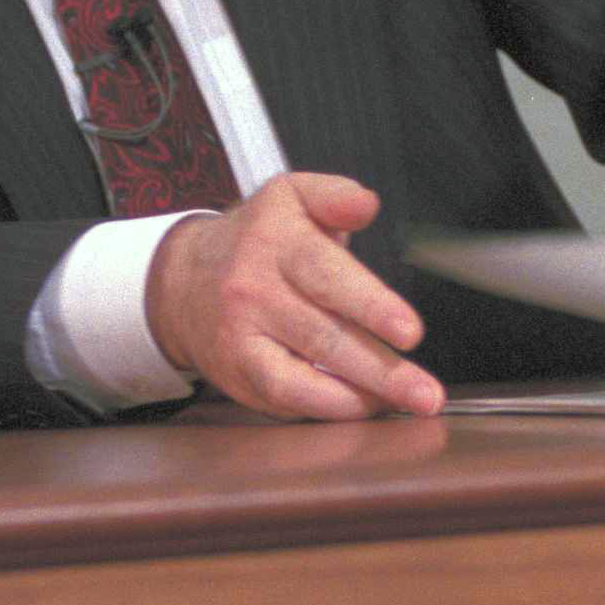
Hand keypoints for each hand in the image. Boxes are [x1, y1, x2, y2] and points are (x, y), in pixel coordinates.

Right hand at [143, 172, 445, 420]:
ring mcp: (241, 337)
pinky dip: (326, 408)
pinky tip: (364, 405)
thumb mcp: (291, 197)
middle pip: (321, 335)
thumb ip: (335, 196)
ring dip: (359, 397)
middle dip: (379, 369)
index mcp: (274, 242)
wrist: (180, 280)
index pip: (325, 276)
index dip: (370, 306)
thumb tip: (367, 204)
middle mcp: (253, 291)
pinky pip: (284, 398)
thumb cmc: (256, 239)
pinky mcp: (238, 374)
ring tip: (403, 404)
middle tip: (424, 391)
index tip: (410, 331)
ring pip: (301, 377)